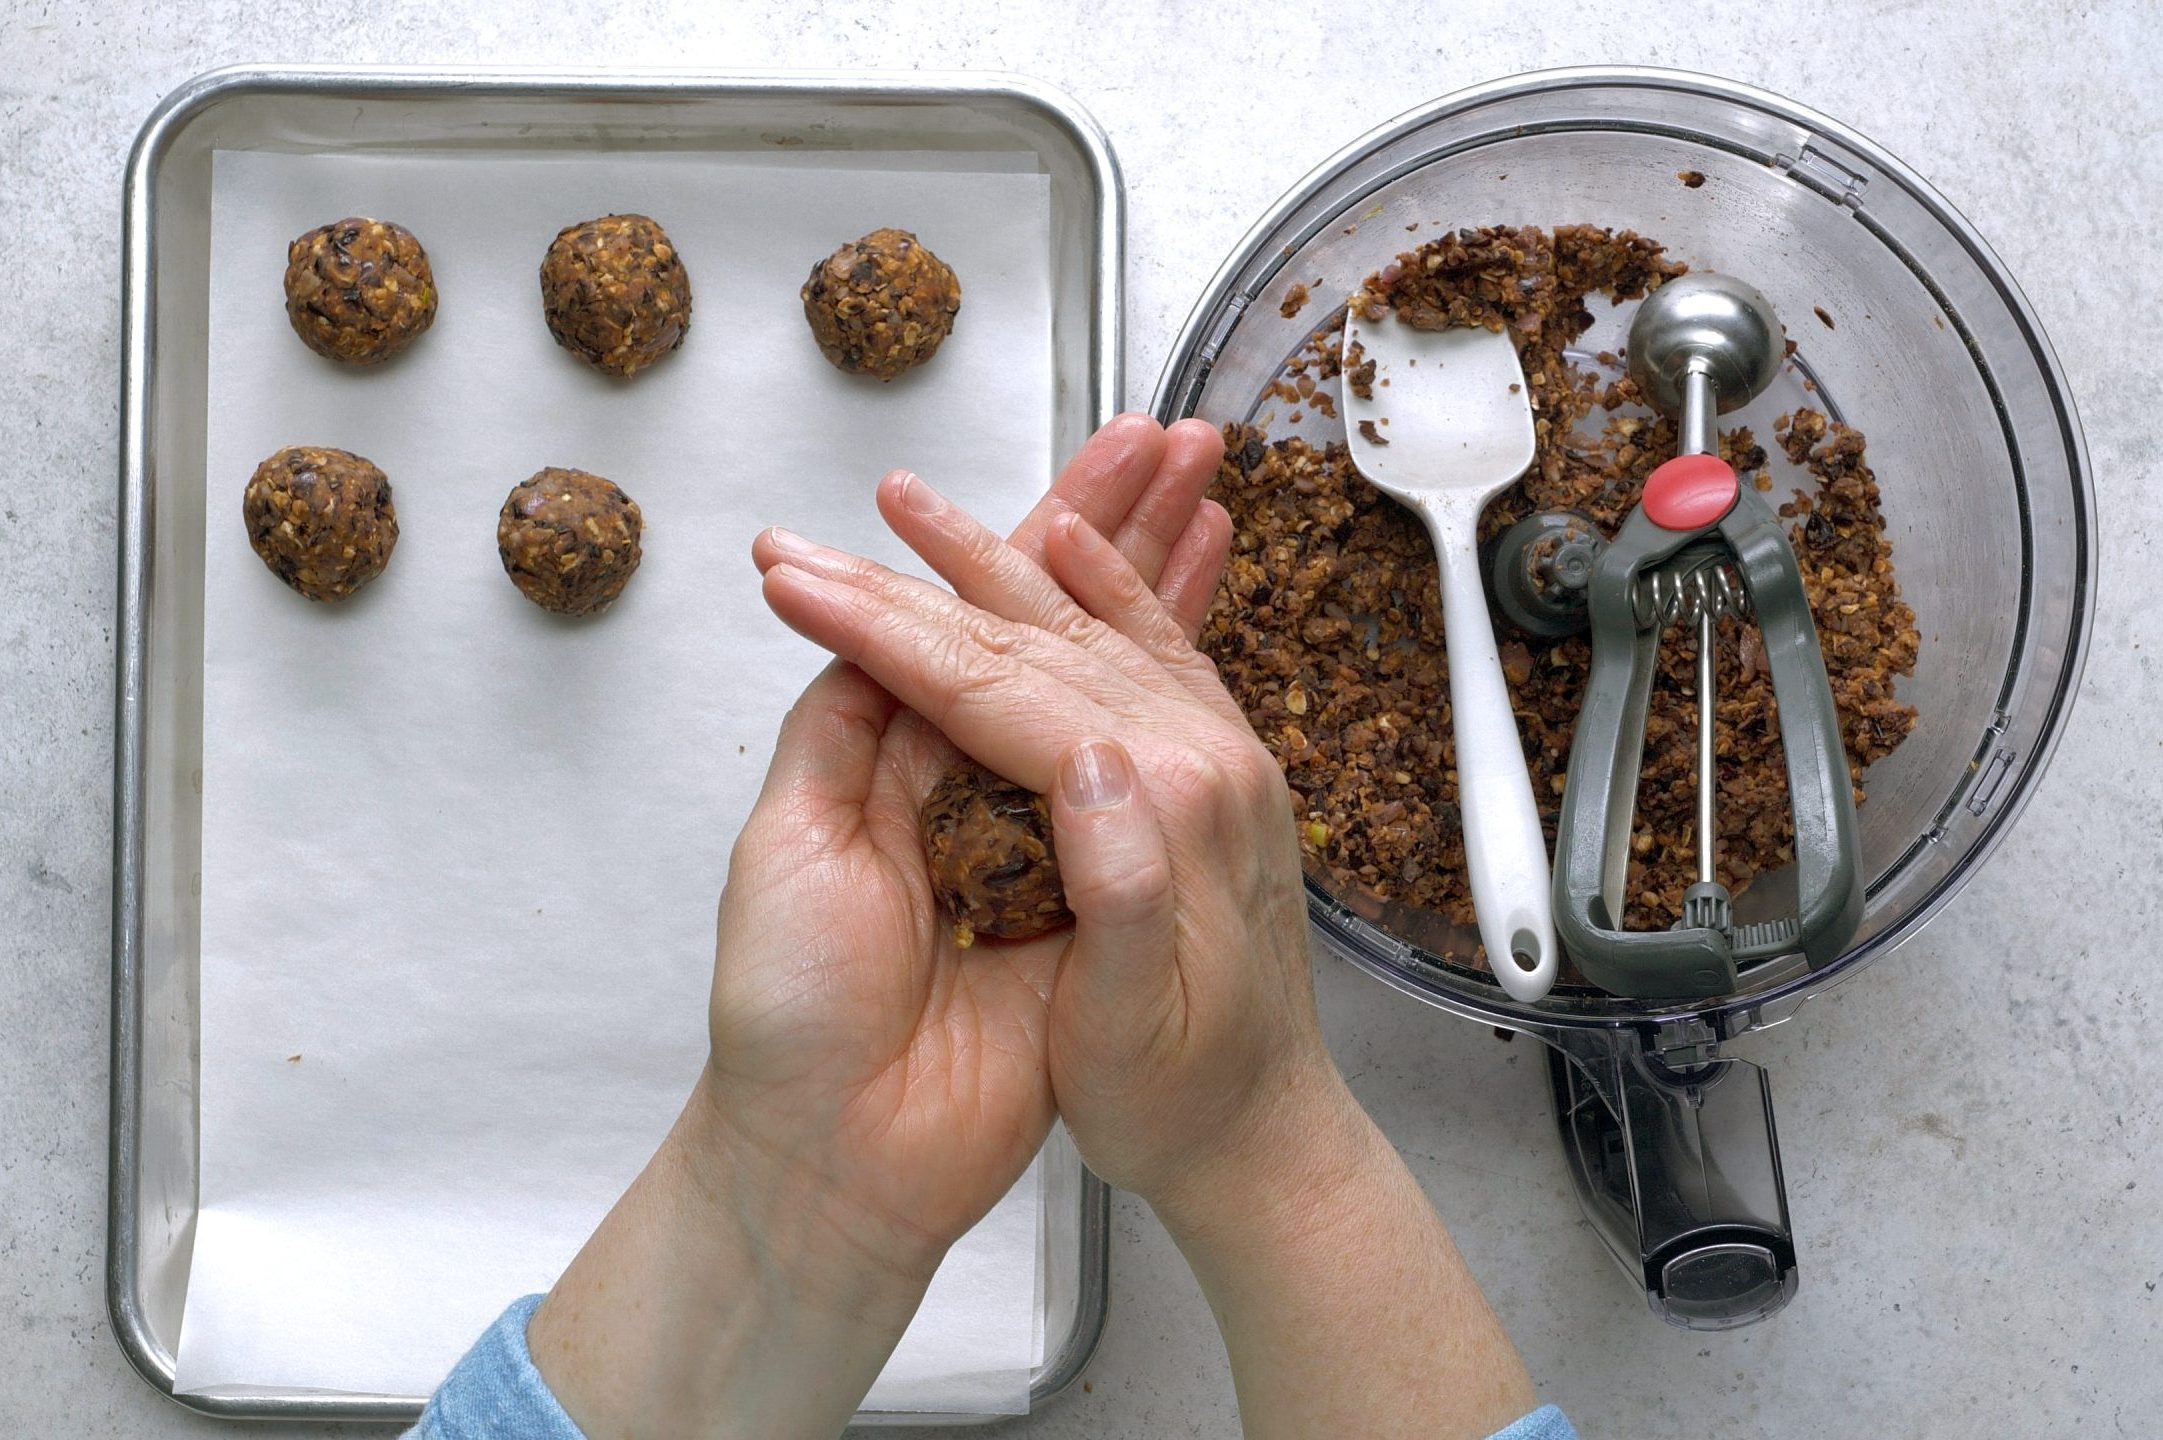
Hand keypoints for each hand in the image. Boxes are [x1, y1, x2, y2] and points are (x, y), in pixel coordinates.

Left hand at [528, 415, 1230, 1439]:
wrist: (845, 1158)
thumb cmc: (792, 1015)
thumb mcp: (795, 847)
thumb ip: (850, 733)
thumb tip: (886, 635)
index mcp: (897, 755)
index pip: (971, 612)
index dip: (1025, 532)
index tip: (1082, 454)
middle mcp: (978, 779)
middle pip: (1055, 625)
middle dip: (1115, 523)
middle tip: (1171, 437)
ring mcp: (1046, 837)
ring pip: (1113, 680)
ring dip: (1160, 582)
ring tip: (1207, 487)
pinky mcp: (1099, 900)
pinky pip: (1152, 778)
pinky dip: (1183, 697)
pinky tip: (1215, 629)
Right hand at [757, 427, 1537, 1439]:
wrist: (1270, 1133)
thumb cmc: (1184, 1103)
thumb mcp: (1134, 1032)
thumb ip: (1124, 895)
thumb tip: (1093, 767)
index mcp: (1167, 812)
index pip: (1001, 691)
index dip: (892, 628)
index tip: (804, 583)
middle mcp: (1203, 761)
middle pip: (1045, 632)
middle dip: (941, 561)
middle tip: (856, 506)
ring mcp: (1217, 753)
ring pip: (1091, 620)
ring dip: (1011, 551)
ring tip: (929, 504)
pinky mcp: (1214, 765)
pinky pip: (1147, 645)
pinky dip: (1097, 585)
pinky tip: (1068, 548)